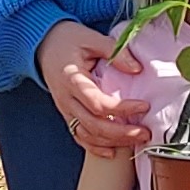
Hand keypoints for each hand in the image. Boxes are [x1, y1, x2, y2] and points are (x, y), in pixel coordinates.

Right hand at [36, 20, 150, 156]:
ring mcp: (65, 109)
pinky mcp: (66, 114)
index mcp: (71, 80)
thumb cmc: (67, 39)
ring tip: (136, 139)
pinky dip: (95, 148)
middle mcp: (66, 99)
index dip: (122, 108)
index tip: (144, 106)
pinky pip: (79, 136)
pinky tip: (112, 152)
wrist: (43, 45)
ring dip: (113, 141)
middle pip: (94, 125)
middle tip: (145, 132)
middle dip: (121, 133)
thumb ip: (115, 52)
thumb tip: (137, 69)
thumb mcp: (91, 38)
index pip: (98, 103)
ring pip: (88, 134)